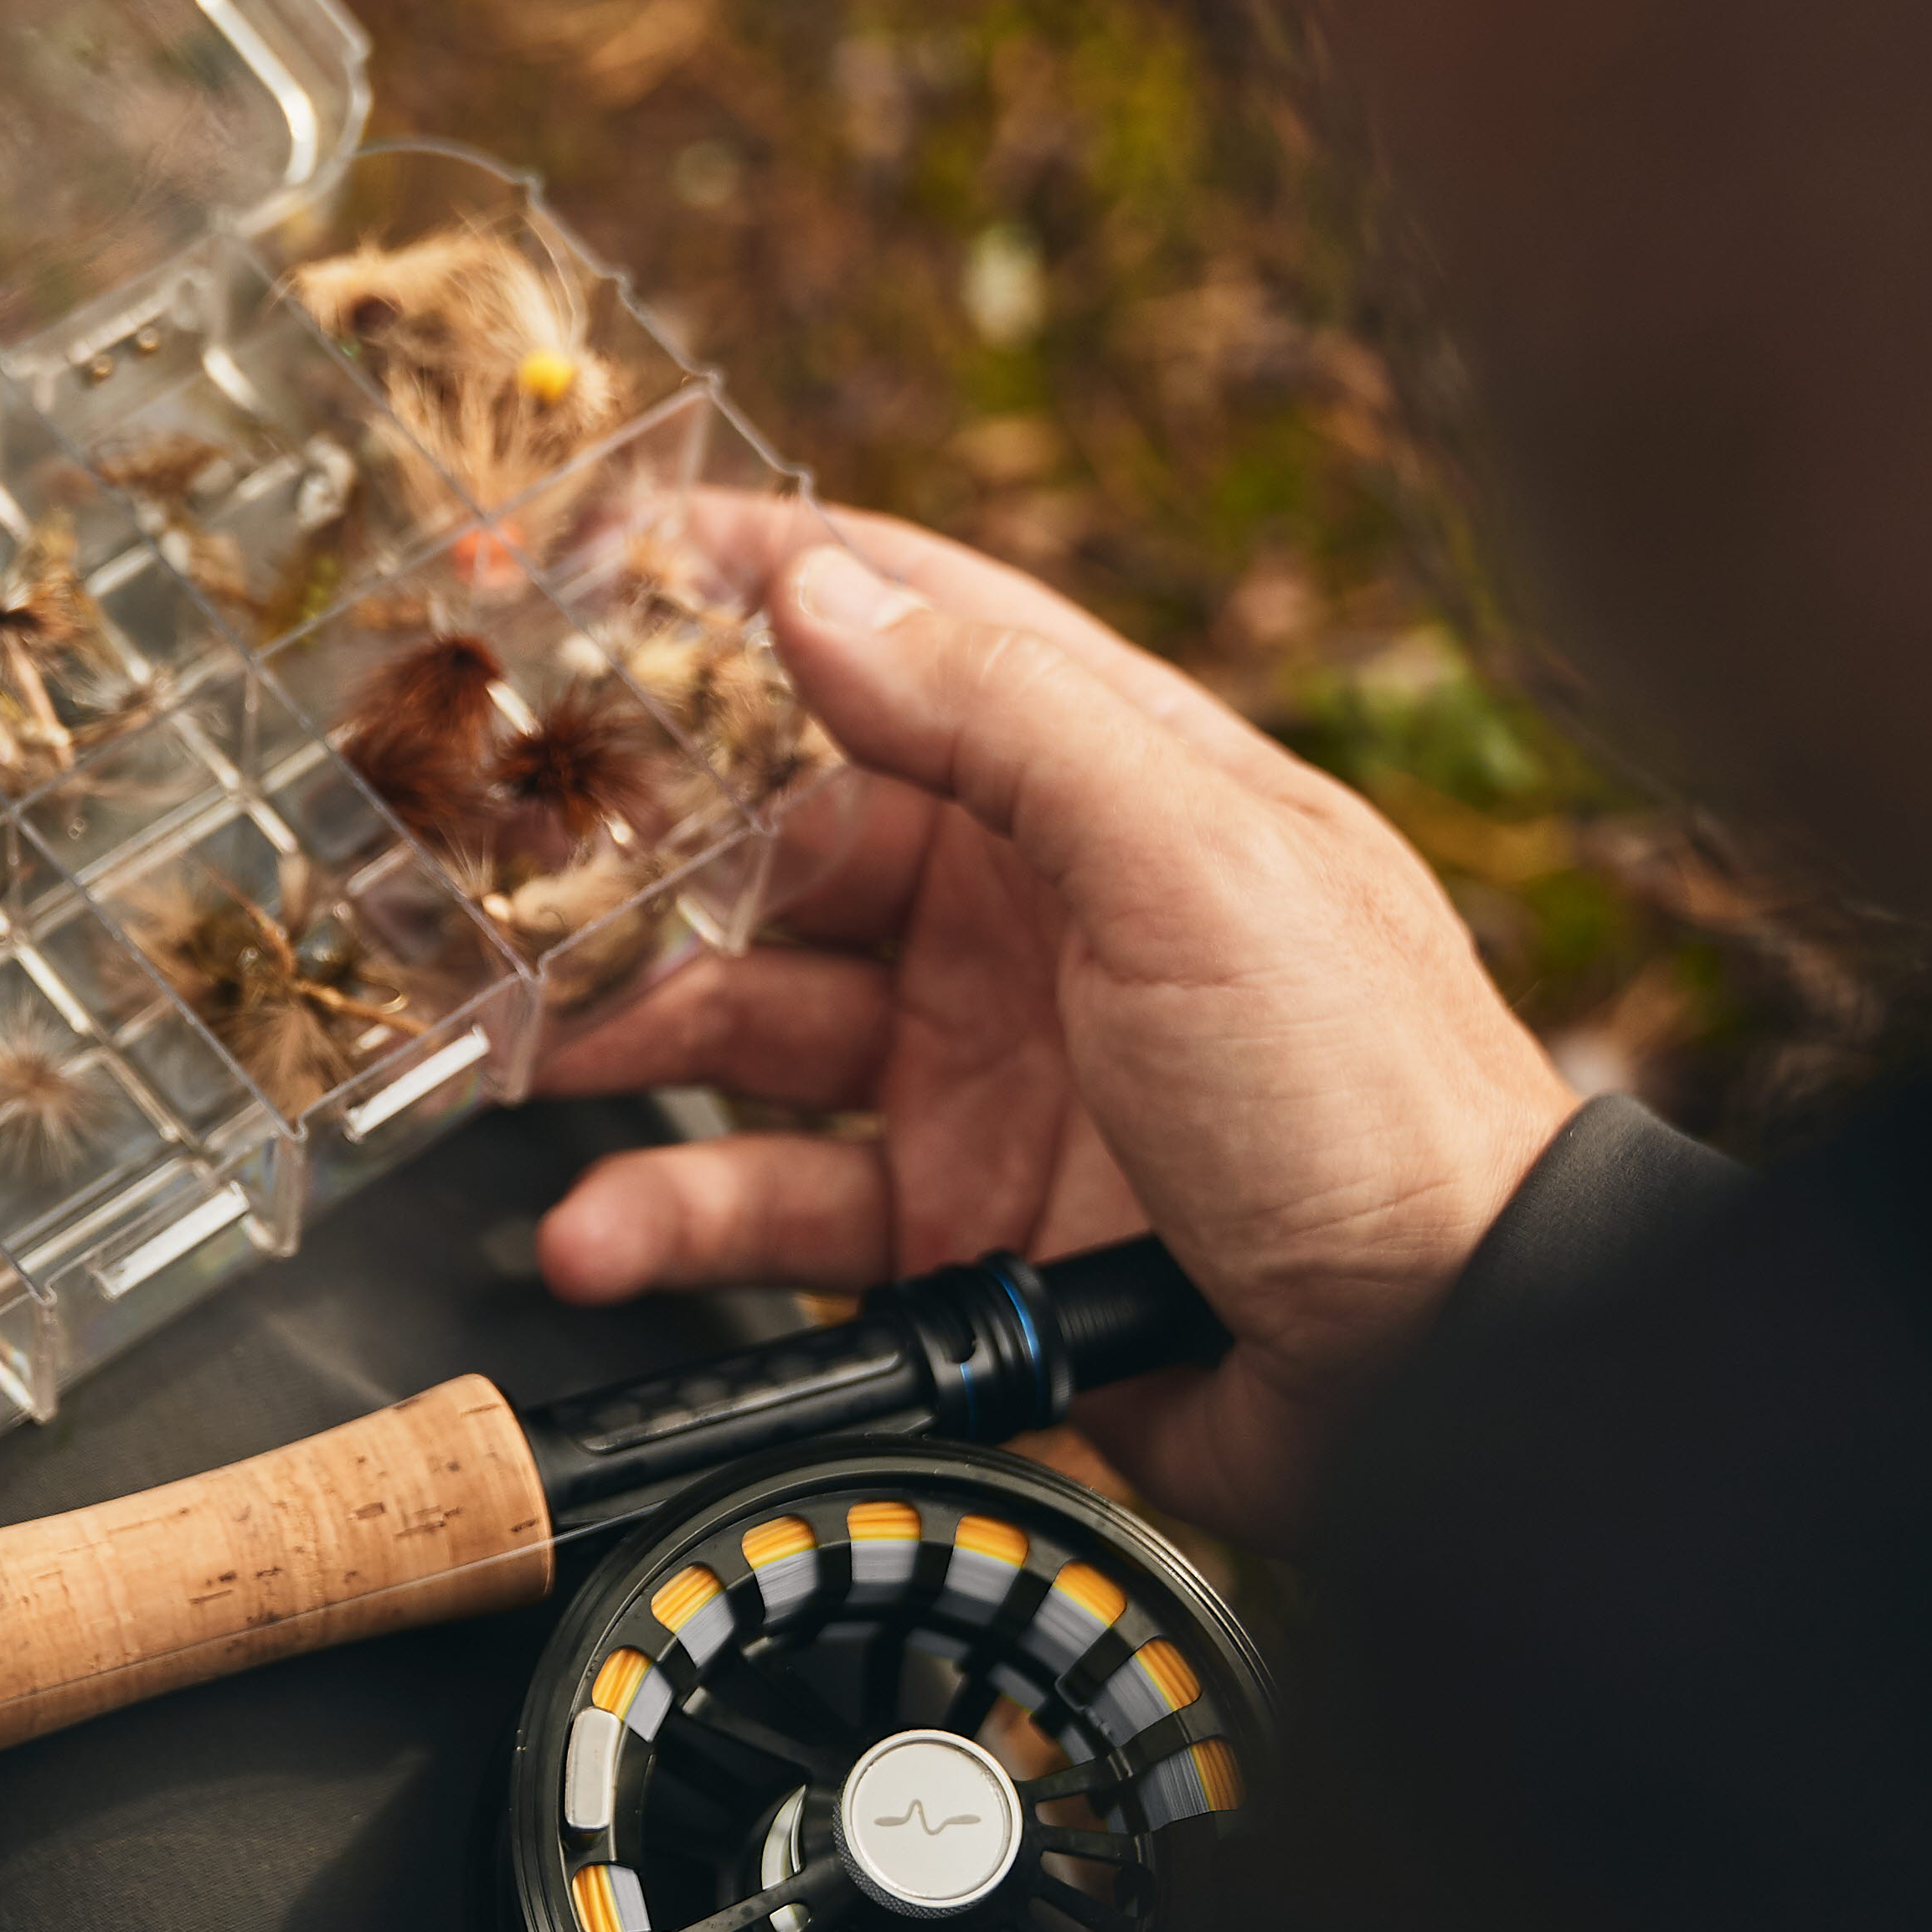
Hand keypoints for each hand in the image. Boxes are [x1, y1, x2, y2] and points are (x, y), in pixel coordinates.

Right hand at [534, 500, 1575, 1536]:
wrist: (1447, 1376)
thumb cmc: (1375, 1097)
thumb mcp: (1194, 863)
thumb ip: (1002, 718)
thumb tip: (817, 592)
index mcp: (1101, 784)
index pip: (903, 628)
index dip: (750, 580)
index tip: (591, 556)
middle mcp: (1023, 911)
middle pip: (776, 837)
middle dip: (627, 843)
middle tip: (484, 849)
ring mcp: (978, 1066)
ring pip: (743, 1019)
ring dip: (618, 1037)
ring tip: (519, 1057)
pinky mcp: (949, 1219)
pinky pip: (770, 1195)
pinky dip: (673, 1211)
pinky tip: (603, 1229)